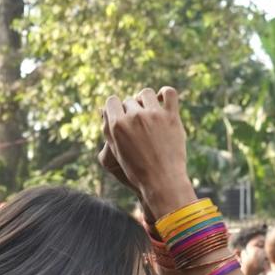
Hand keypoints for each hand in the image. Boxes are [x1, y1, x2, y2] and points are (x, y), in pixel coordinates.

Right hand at [101, 87, 194, 215]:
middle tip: (138, 125)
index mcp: (117, 125)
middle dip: (131, 109)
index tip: (122, 117)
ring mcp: (154, 115)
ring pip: (146, 93)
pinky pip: (169, 92)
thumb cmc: (137, 171)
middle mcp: (134, 117)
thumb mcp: (117, 151)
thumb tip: (102, 111)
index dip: (116, 108)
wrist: (162, 182)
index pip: (111, 101)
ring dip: (145, 100)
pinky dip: (165, 93)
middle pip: (129, 100)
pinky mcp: (172, 116)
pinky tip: (162, 102)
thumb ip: (109, 130)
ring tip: (149, 112)